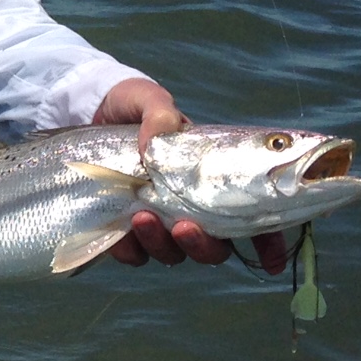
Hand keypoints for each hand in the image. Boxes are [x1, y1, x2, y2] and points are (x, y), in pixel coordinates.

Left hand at [92, 78, 287, 273]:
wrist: (88, 112)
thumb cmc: (130, 104)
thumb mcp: (148, 99)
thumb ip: (160, 113)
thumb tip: (162, 132)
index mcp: (211, 177)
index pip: (253, 217)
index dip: (268, 242)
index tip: (272, 261)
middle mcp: (190, 206)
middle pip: (214, 246)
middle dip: (205, 246)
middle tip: (185, 226)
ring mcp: (158, 221)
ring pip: (174, 253)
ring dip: (164, 244)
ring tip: (143, 216)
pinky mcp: (124, 229)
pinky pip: (134, 254)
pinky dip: (131, 248)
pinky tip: (122, 230)